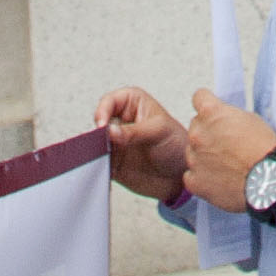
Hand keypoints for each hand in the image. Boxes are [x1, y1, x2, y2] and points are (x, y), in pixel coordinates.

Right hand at [98, 85, 188, 204]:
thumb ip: (134, 131)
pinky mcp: (113, 163)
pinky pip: (98, 162)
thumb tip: (110, 130)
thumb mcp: (159, 131)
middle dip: (96, 133)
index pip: (109, 101)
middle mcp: (121, 122)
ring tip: (100, 158)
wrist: (181, 175)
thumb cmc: (177, 144)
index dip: (103, 111)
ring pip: (95, 143)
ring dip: (94, 150)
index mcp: (132, 104)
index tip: (102, 125)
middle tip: (100, 144)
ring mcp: (116, 143)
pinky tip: (101, 169)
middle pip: (99, 123)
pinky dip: (96, 166)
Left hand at [178, 88, 275, 212]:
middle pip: (195, 127)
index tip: (213, 113)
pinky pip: (191, 175)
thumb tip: (221, 121)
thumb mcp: (250, 119)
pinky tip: (218, 180)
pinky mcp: (194, 180)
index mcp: (211, 113)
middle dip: (207, 133)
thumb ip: (228, 116)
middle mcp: (197, 133)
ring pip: (192, 152)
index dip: (208, 105)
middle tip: (225, 144)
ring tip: (225, 166)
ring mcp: (193, 158)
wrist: (267, 180)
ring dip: (203, 156)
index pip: (199, 98)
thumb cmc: (263, 149)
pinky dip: (202, 177)